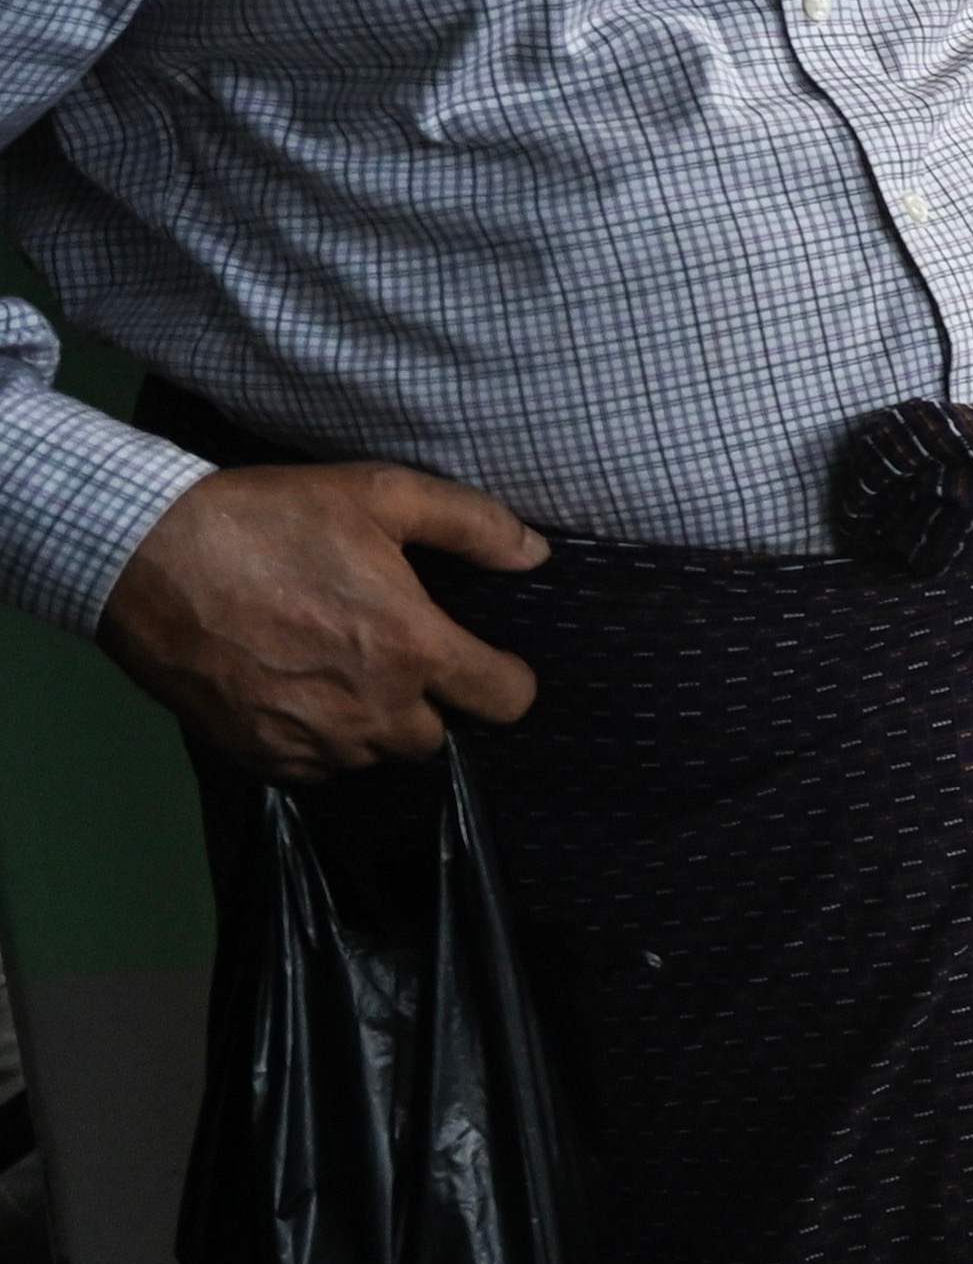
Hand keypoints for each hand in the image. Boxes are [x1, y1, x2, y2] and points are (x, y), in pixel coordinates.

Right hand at [100, 464, 548, 776]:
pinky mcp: (259, 755)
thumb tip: (535, 554)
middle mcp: (371, 711)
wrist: (146, 558)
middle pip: (436, 736)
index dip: (506, 680)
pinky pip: (315, 769)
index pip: (507, 701)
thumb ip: (471, 524)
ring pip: (373, 756)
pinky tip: (294, 691)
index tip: (488, 662)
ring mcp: (312, 740)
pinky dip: (315, 741)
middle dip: (428, 702)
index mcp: (413, 651)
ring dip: (370, 724)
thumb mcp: (378, 494)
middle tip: (391, 655)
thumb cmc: (266, 521)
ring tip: (336, 668)